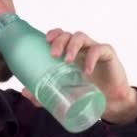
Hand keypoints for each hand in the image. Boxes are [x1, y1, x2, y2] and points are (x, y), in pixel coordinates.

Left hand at [20, 29, 136, 123]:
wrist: (111, 102)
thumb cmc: (88, 92)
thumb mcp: (64, 93)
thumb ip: (45, 94)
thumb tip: (25, 93)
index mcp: (70, 53)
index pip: (60, 36)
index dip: (53, 33)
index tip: (45, 40)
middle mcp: (81, 48)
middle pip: (68, 35)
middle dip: (59, 41)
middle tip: (53, 55)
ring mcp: (94, 49)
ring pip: (81, 37)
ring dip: (72, 46)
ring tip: (67, 60)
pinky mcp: (108, 54)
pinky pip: (99, 49)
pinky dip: (91, 58)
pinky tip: (86, 70)